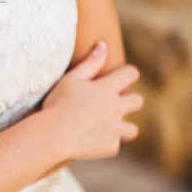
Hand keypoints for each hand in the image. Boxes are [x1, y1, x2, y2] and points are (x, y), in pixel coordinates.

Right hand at [41, 40, 143, 159]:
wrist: (53, 135)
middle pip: (138, 101)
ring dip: (124, 127)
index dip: (128, 74)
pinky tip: (92, 142)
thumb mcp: (71, 79)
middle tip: (115, 104)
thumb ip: (90, 62)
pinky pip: (114, 145)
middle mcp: (117, 107)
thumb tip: (103, 45)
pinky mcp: (111, 146)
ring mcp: (116, 128)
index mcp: (108, 88)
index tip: (122, 77)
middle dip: (131, 101)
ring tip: (109, 128)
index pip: (131, 73)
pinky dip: (106, 144)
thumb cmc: (58, 104)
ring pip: (133, 129)